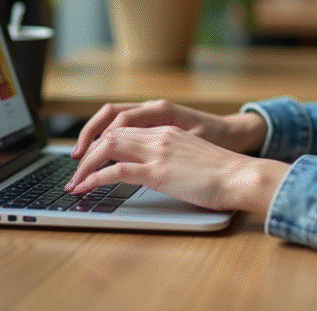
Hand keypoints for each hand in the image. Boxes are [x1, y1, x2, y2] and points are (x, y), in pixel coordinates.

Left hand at [64, 124, 287, 214]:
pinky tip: (85, 188)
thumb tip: (159, 172)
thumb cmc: (225, 173)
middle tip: (75, 171)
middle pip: (111, 134)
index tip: (90, 157)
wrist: (241, 175)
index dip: (102, 141)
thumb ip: (173, 158)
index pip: (125, 128)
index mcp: (167, 130)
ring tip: (74, 183)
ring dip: (85, 166)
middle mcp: (159, 135)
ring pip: (108, 148)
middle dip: (87, 152)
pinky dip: (94, 178)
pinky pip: (116, 170)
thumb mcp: (194, 157)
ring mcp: (157, 151)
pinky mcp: (157, 171)